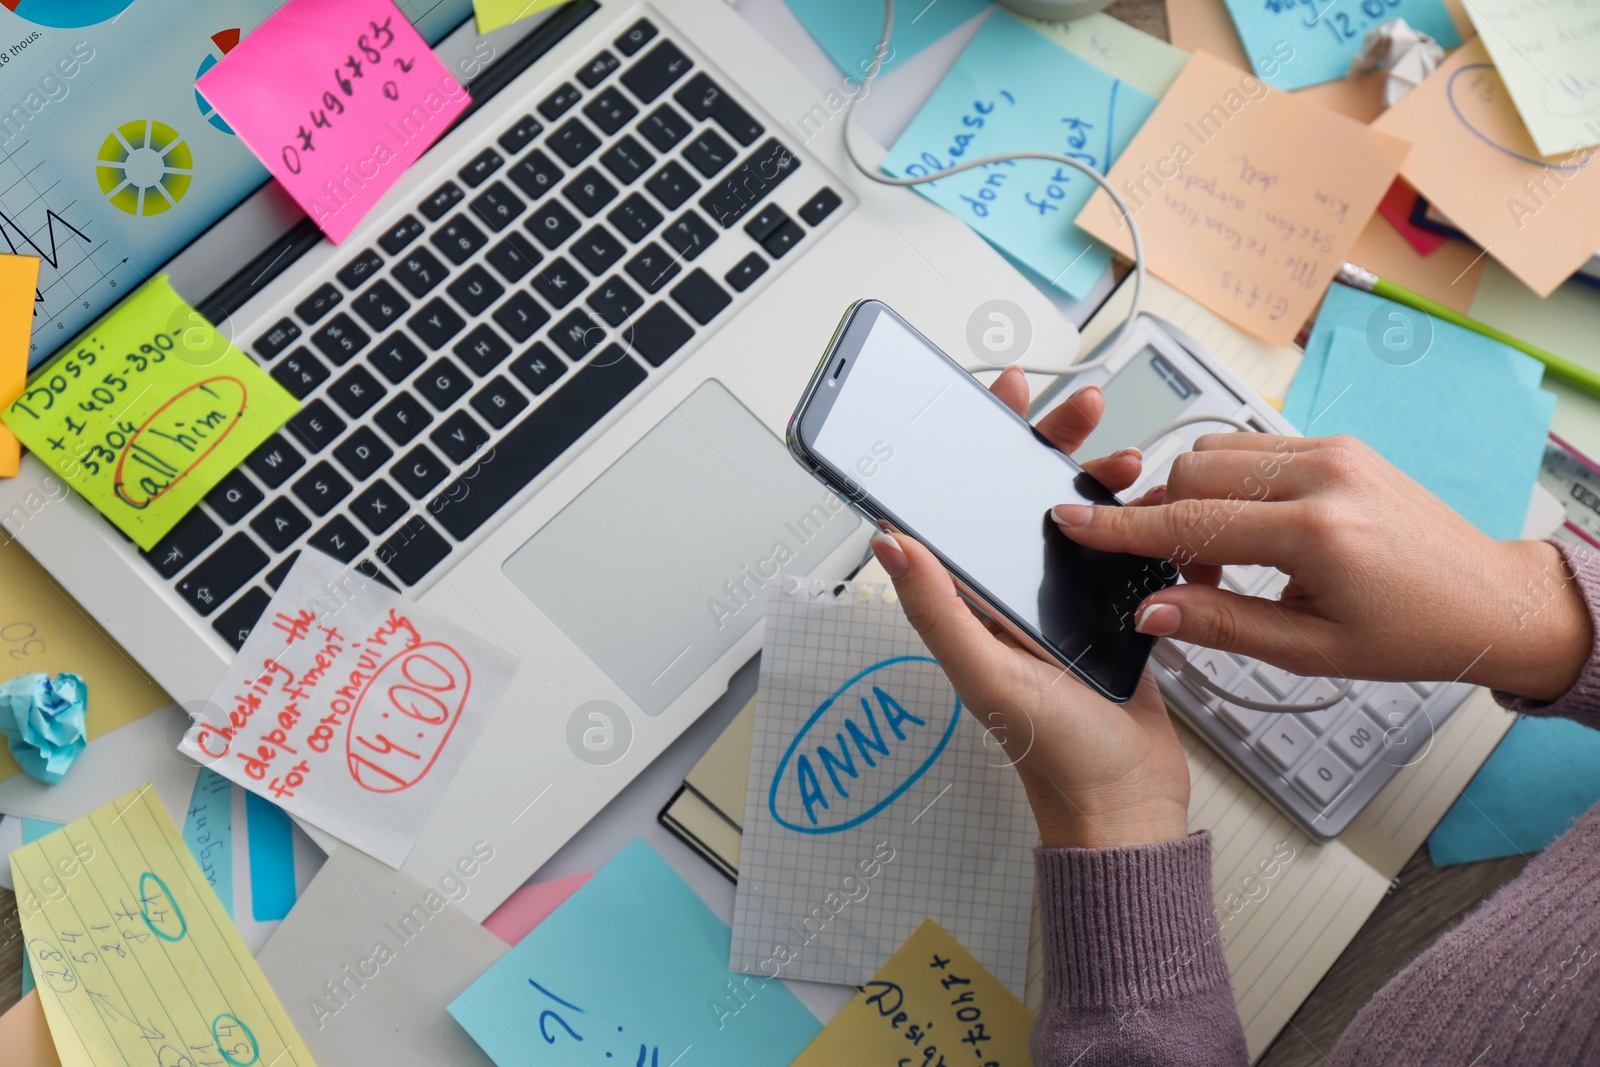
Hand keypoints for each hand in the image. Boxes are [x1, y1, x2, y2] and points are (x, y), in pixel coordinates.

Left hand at [869, 367, 1190, 849]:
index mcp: (975, 604)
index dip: (980, 446)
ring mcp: (1065, 604)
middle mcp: (1014, 597)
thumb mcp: (986, 676)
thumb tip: (890, 543)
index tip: (1001, 396)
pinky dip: (1136, 522)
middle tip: (1082, 409)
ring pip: (1078, 518)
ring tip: (1126, 460)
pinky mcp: (1112, 615)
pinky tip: (1153, 505)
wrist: (1131, 806)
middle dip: (1051, 443)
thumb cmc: (1056, 756)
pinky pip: (1121, 551)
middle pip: (1025, 497)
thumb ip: (939, 610)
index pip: (968, 506)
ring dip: (1099, 479)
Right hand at [1052, 433, 1591, 701]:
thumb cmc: (1411, 633)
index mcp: (1317, 533)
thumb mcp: (1310, 652)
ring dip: (1193, 498)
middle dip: (1163, 519)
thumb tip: (1150, 610)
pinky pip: (1251, 449)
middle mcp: (1323, 475)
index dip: (1120, 525)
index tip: (1071, 518)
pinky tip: (1246, 532)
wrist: (1489, 600)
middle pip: (1192, 473)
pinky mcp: (1336, 445)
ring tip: (1219, 557)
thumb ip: (1221, 626)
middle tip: (1185, 576)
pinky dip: (1227, 485)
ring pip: (1216, 452)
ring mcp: (1332, 451)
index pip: (1189, 521)